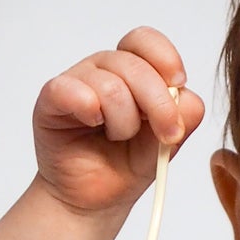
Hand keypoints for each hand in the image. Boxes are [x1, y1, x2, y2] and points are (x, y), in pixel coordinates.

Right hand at [32, 28, 206, 216]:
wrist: (92, 199)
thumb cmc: (125, 164)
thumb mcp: (166, 143)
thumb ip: (184, 118)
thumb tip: (187, 98)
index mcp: (134, 69)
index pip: (145, 41)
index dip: (165, 58)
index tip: (178, 85)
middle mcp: (104, 68)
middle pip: (135, 66)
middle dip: (158, 105)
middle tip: (165, 136)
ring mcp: (77, 81)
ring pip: (110, 86)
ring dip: (124, 122)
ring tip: (119, 138)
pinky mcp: (51, 100)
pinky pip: (70, 90)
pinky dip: (88, 108)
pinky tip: (93, 124)